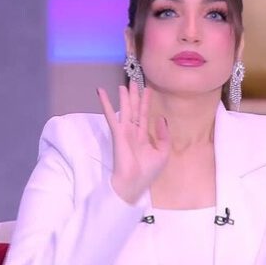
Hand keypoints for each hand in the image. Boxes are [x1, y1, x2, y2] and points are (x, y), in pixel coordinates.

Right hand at [96, 82, 169, 203]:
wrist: (134, 183)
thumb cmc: (147, 172)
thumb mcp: (163, 153)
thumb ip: (163, 135)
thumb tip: (160, 118)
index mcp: (142, 136)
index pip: (145, 115)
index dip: (146, 102)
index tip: (148, 89)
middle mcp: (133, 132)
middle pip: (135, 109)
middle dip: (135, 95)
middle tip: (135, 81)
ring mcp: (124, 131)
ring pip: (125, 109)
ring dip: (124, 97)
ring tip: (125, 83)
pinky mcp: (117, 133)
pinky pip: (111, 116)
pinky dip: (106, 104)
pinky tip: (102, 93)